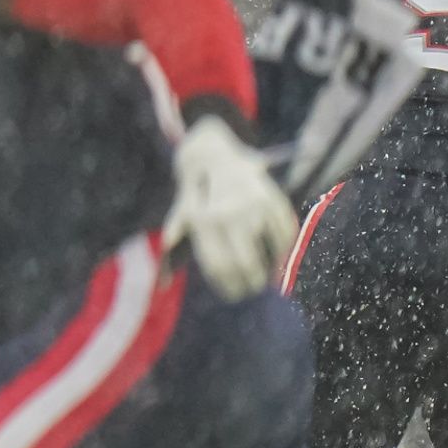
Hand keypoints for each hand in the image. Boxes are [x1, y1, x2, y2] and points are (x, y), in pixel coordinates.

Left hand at [163, 116, 297, 297]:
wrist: (213, 152)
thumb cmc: (195, 191)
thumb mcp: (180, 213)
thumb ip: (177, 244)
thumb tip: (163, 282)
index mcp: (203, 220)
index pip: (218, 266)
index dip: (228, 287)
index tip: (234, 296)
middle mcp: (228, 213)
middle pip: (245, 263)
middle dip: (250, 283)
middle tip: (252, 289)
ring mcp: (253, 205)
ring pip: (269, 251)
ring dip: (271, 268)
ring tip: (267, 276)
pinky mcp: (272, 197)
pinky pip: (285, 233)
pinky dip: (285, 248)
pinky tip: (279, 255)